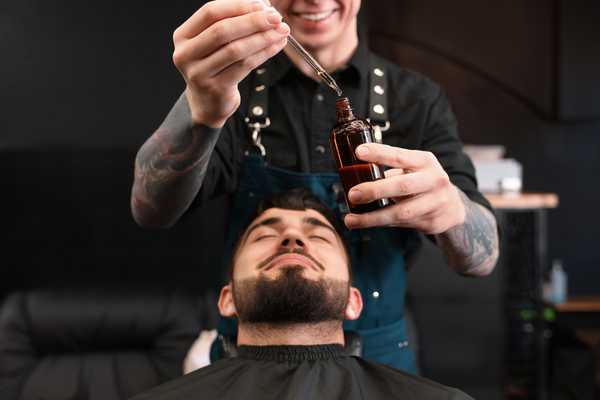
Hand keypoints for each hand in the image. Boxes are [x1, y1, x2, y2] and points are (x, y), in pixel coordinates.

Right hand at [172, 0, 289, 127]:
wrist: (207, 102)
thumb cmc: (214, 66)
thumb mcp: (215, 42)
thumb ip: (234, 22)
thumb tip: (263, 6)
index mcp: (183, 36)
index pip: (210, 12)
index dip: (238, 6)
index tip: (262, 4)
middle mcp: (186, 54)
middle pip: (222, 30)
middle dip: (253, 21)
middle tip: (276, 17)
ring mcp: (199, 73)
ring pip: (235, 49)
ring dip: (262, 38)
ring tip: (281, 31)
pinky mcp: (216, 88)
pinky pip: (244, 66)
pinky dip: (263, 54)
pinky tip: (275, 46)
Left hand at [344, 143, 465, 234]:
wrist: (453, 207)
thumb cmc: (424, 183)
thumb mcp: (414, 169)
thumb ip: (391, 171)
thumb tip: (355, 175)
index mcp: (425, 161)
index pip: (399, 155)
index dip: (379, 153)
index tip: (359, 152)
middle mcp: (433, 180)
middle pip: (402, 186)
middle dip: (375, 191)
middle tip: (353, 194)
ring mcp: (435, 202)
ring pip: (401, 212)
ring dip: (373, 217)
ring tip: (352, 219)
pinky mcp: (432, 221)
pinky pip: (401, 224)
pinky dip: (381, 223)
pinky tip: (366, 223)